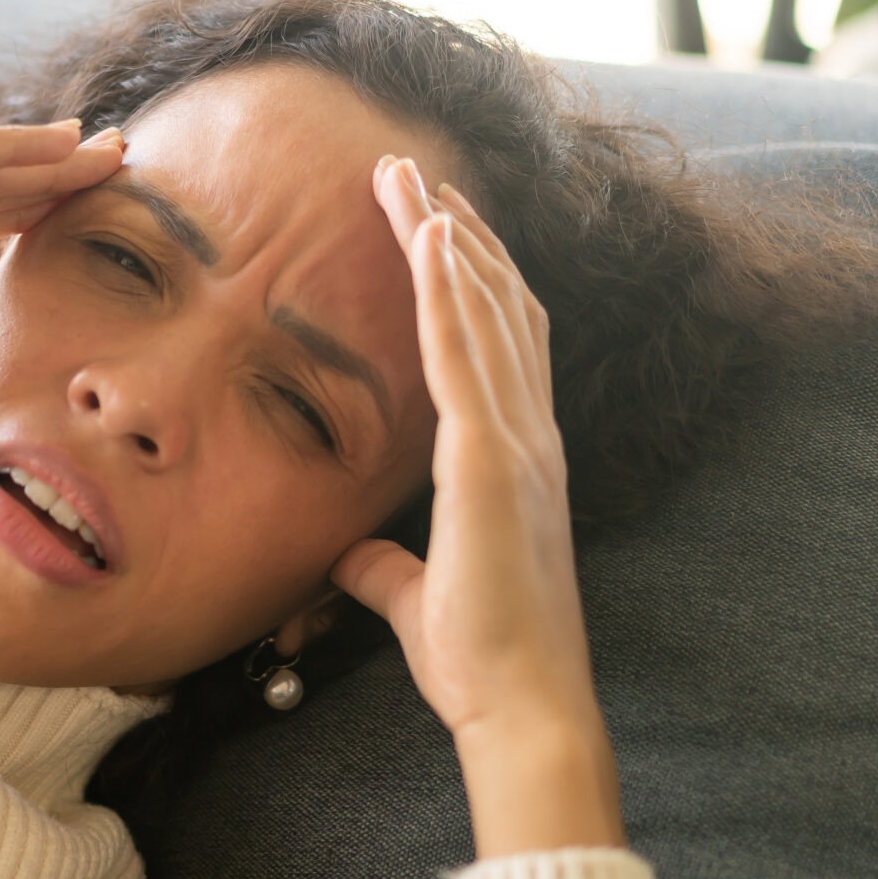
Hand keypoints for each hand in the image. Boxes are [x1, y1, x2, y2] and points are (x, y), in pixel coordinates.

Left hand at [330, 156, 624, 856]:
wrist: (521, 708)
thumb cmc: (481, 662)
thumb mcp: (413, 599)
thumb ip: (386, 568)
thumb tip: (349, 557)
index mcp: (516, 460)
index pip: (495, 342)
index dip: (468, 276)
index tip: (432, 223)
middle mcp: (528, 437)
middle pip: (494, 305)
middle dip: (454, 232)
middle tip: (412, 170)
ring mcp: (516, 444)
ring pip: (481, 312)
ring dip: (445, 236)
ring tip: (408, 175)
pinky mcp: (488, 464)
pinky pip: (465, 357)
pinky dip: (447, 290)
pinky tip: (430, 235)